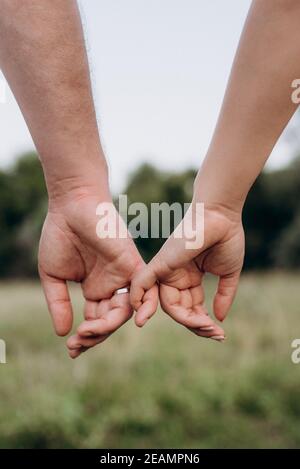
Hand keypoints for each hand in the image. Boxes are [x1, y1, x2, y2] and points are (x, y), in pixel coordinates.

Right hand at [38, 189, 157, 357]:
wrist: (71, 206)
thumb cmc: (59, 235)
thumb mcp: (53, 276)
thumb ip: (58, 303)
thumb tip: (62, 333)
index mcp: (94, 289)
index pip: (95, 320)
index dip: (86, 337)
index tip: (71, 349)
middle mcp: (111, 286)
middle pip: (110, 321)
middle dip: (95, 335)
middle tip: (78, 343)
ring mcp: (123, 276)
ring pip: (124, 311)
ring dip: (108, 326)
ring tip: (89, 332)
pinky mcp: (132, 263)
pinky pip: (143, 289)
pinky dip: (142, 305)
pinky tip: (133, 321)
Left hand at [130, 201, 244, 340]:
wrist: (222, 217)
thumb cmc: (227, 239)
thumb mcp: (227, 274)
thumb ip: (223, 296)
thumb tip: (220, 319)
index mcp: (190, 278)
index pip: (191, 308)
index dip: (202, 322)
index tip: (219, 332)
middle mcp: (176, 276)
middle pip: (179, 310)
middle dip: (196, 324)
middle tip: (215, 333)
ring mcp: (167, 270)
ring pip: (166, 304)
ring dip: (185, 320)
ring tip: (204, 327)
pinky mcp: (160, 263)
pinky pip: (142, 283)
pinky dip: (138, 299)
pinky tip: (142, 320)